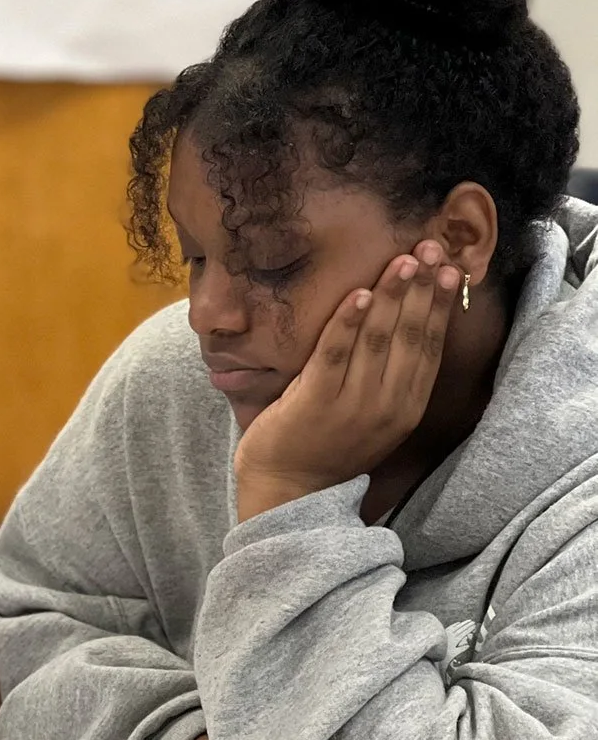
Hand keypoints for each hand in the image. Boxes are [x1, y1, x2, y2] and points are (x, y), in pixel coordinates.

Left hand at [234, 241, 462, 520]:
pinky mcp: (315, 402)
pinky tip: (358, 293)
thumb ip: (389, 375)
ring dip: (392, 296)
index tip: (451, 268)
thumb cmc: (327, 445)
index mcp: (405, 407)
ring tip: (403, 260)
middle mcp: (387, 406)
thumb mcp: (373, 415)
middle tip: (431, 248)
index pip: (430, 347)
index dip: (442, 306)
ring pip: (378, 340)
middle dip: (423, 289)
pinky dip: (347, 323)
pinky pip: (334, 354)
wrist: (288, 492)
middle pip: (411, 337)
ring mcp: (351, 405)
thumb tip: (403, 319)